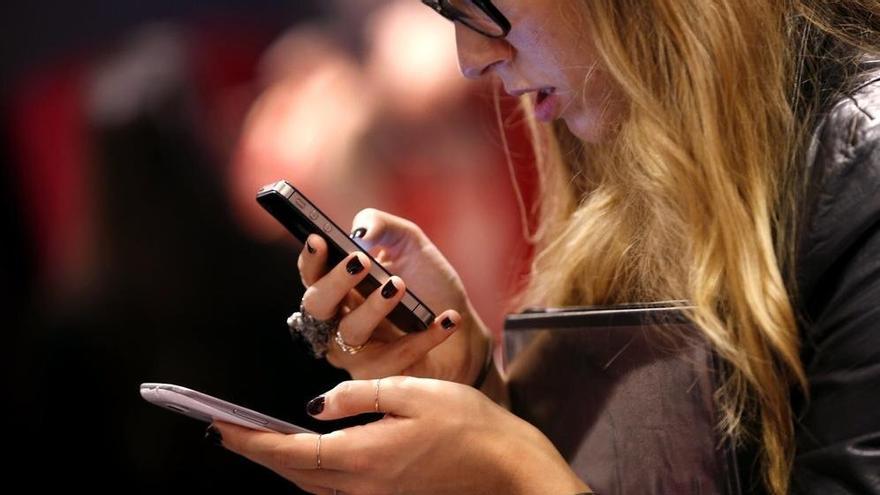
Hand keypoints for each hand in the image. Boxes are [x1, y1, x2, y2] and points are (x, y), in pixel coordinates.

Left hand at [212, 377, 588, 494]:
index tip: (216, 427)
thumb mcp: (414, 393)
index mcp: (365, 457)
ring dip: (279, 462)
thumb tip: (315, 406)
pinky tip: (306, 451)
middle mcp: (363, 486)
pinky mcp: (388, 494)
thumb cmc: (469, 425)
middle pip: (293, 474)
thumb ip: (361, 396)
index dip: (249, 442)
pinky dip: (308, 469)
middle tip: (223, 430)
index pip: (290, 453)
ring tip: (255, 437)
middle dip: (255, 453)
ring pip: (311, 483)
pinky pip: (334, 485)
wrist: (509, 469)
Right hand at [298, 209, 490, 384]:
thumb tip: (359, 233)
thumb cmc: (429, 285)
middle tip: (362, 261)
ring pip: (350, 333)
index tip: (319, 239)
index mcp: (339, 288)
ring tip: (400, 285)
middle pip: (317, 305)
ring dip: (374, 307)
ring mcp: (356, 353)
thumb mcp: (410, 243)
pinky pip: (396, 358)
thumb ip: (382, 226)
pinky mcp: (381, 378)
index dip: (311, 259)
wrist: (466, 331)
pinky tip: (447, 318)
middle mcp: (338, 321)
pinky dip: (424, 336)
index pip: (312, 274)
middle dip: (336, 281)